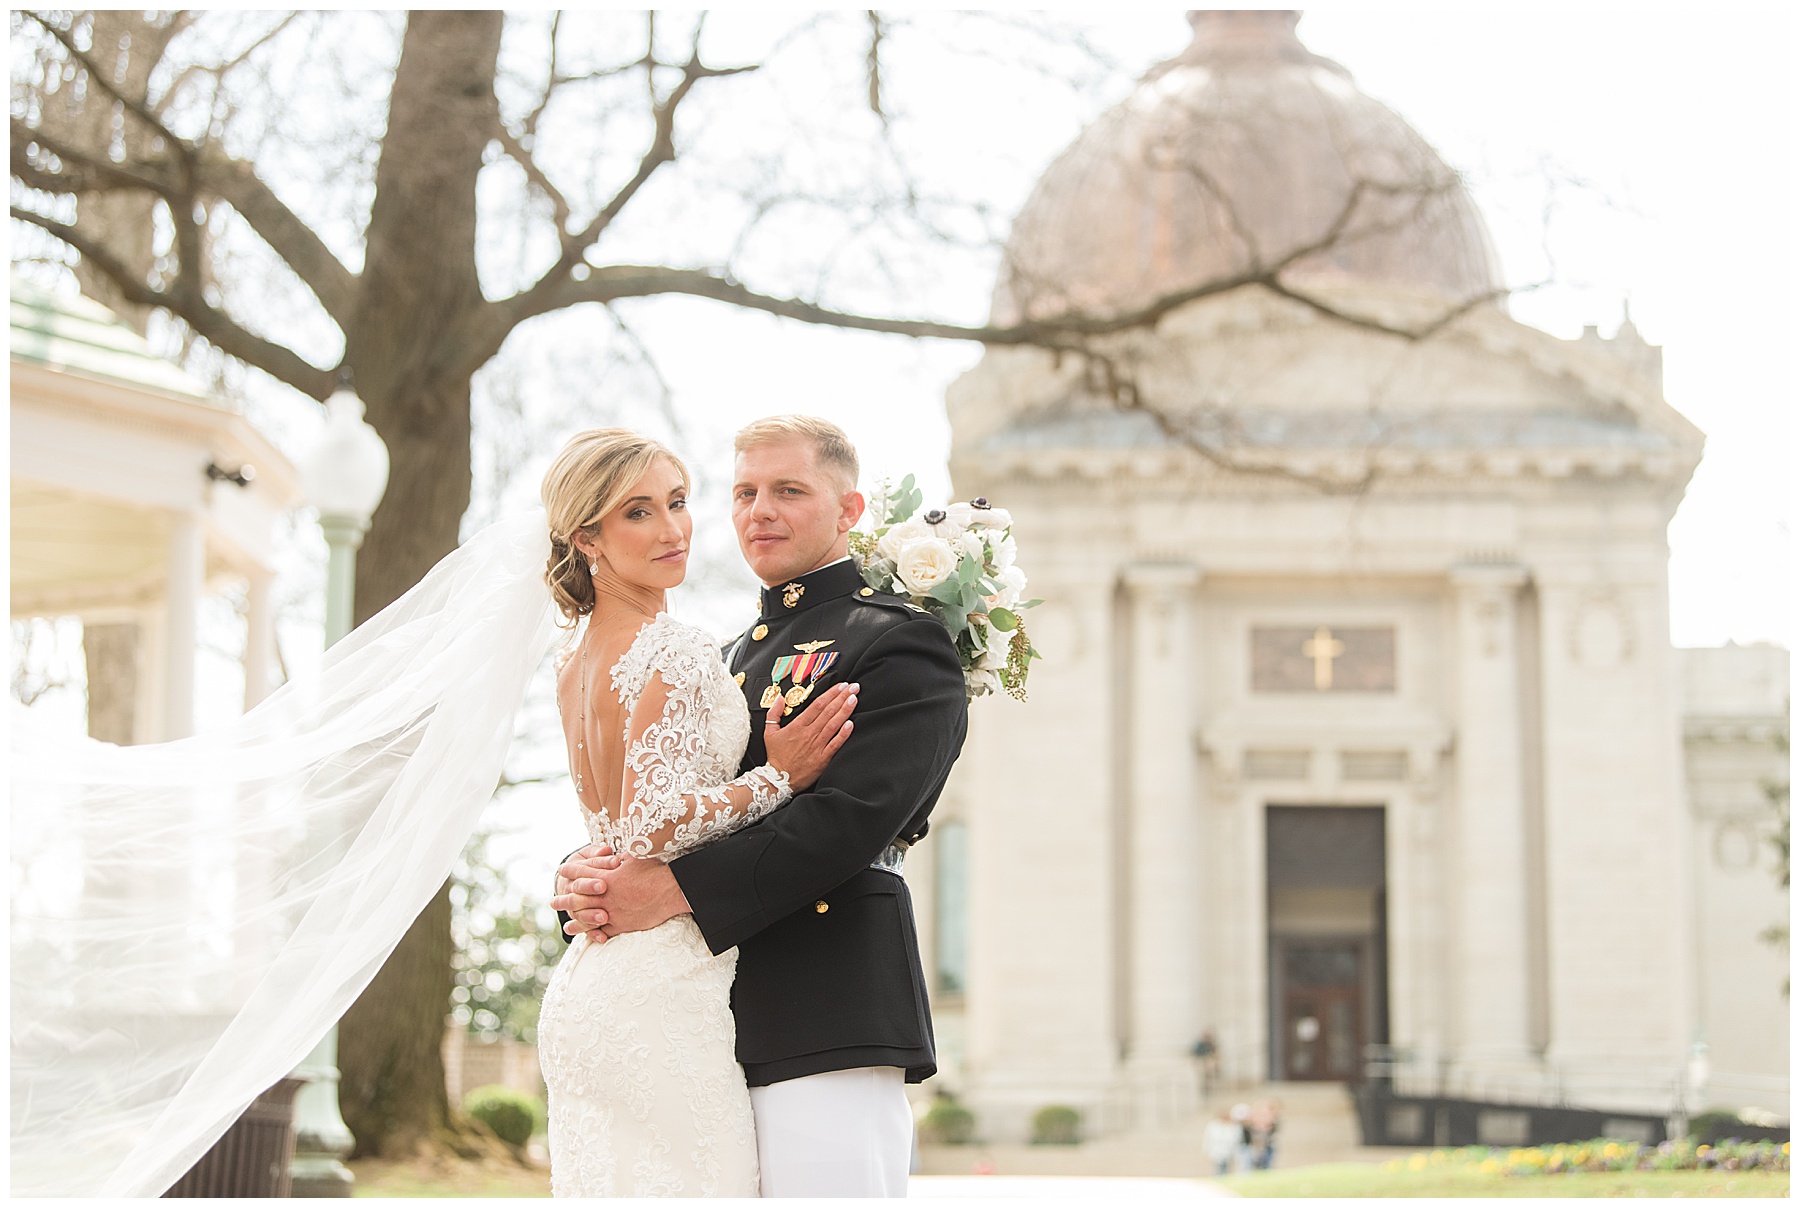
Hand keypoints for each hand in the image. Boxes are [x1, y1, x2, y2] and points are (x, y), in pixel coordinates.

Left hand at [552, 857, 690, 939]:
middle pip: (578, 899)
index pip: (583, 873)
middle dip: (565, 900)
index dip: (571, 872)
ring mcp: (612, 912)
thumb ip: (619, 858)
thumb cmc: (654, 871)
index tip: (562, 871)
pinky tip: (587, 937)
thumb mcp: (635, 857)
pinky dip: (594, 934)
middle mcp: (605, 896)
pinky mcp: (621, 925)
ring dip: (575, 921)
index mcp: (606, 877)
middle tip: (553, 902)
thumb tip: (613, 855)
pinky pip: (604, 931)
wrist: (670, 891)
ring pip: (588, 918)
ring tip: (565, 924)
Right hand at [763, 681, 857, 790]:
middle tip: (853, 687)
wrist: (777, 780)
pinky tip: (851, 724)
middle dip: (842, 697)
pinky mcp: (822, 759)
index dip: (831, 694)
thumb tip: (779, 698)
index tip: (841, 686)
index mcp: (797, 726)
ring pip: (833, 725)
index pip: (817, 705)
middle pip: (828, 711)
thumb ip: (774, 713)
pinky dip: (843, 734)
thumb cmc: (776, 757)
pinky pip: (834, 744)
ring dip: (845, 711)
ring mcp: (816, 746)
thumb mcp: (769, 732)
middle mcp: (809, 734)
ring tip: (854, 699)